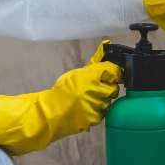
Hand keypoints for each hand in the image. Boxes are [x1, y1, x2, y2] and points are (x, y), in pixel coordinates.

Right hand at [0, 41, 120, 155]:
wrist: (50, 113)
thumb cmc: (62, 92)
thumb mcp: (76, 74)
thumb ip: (94, 63)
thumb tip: (106, 45)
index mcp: (89, 77)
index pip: (113, 71)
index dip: (115, 73)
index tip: (113, 75)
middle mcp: (93, 91)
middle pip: (113, 88)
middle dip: (108, 89)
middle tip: (98, 89)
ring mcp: (94, 106)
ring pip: (108, 102)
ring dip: (102, 101)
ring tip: (88, 100)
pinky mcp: (94, 119)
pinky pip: (103, 113)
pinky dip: (97, 112)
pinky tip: (86, 109)